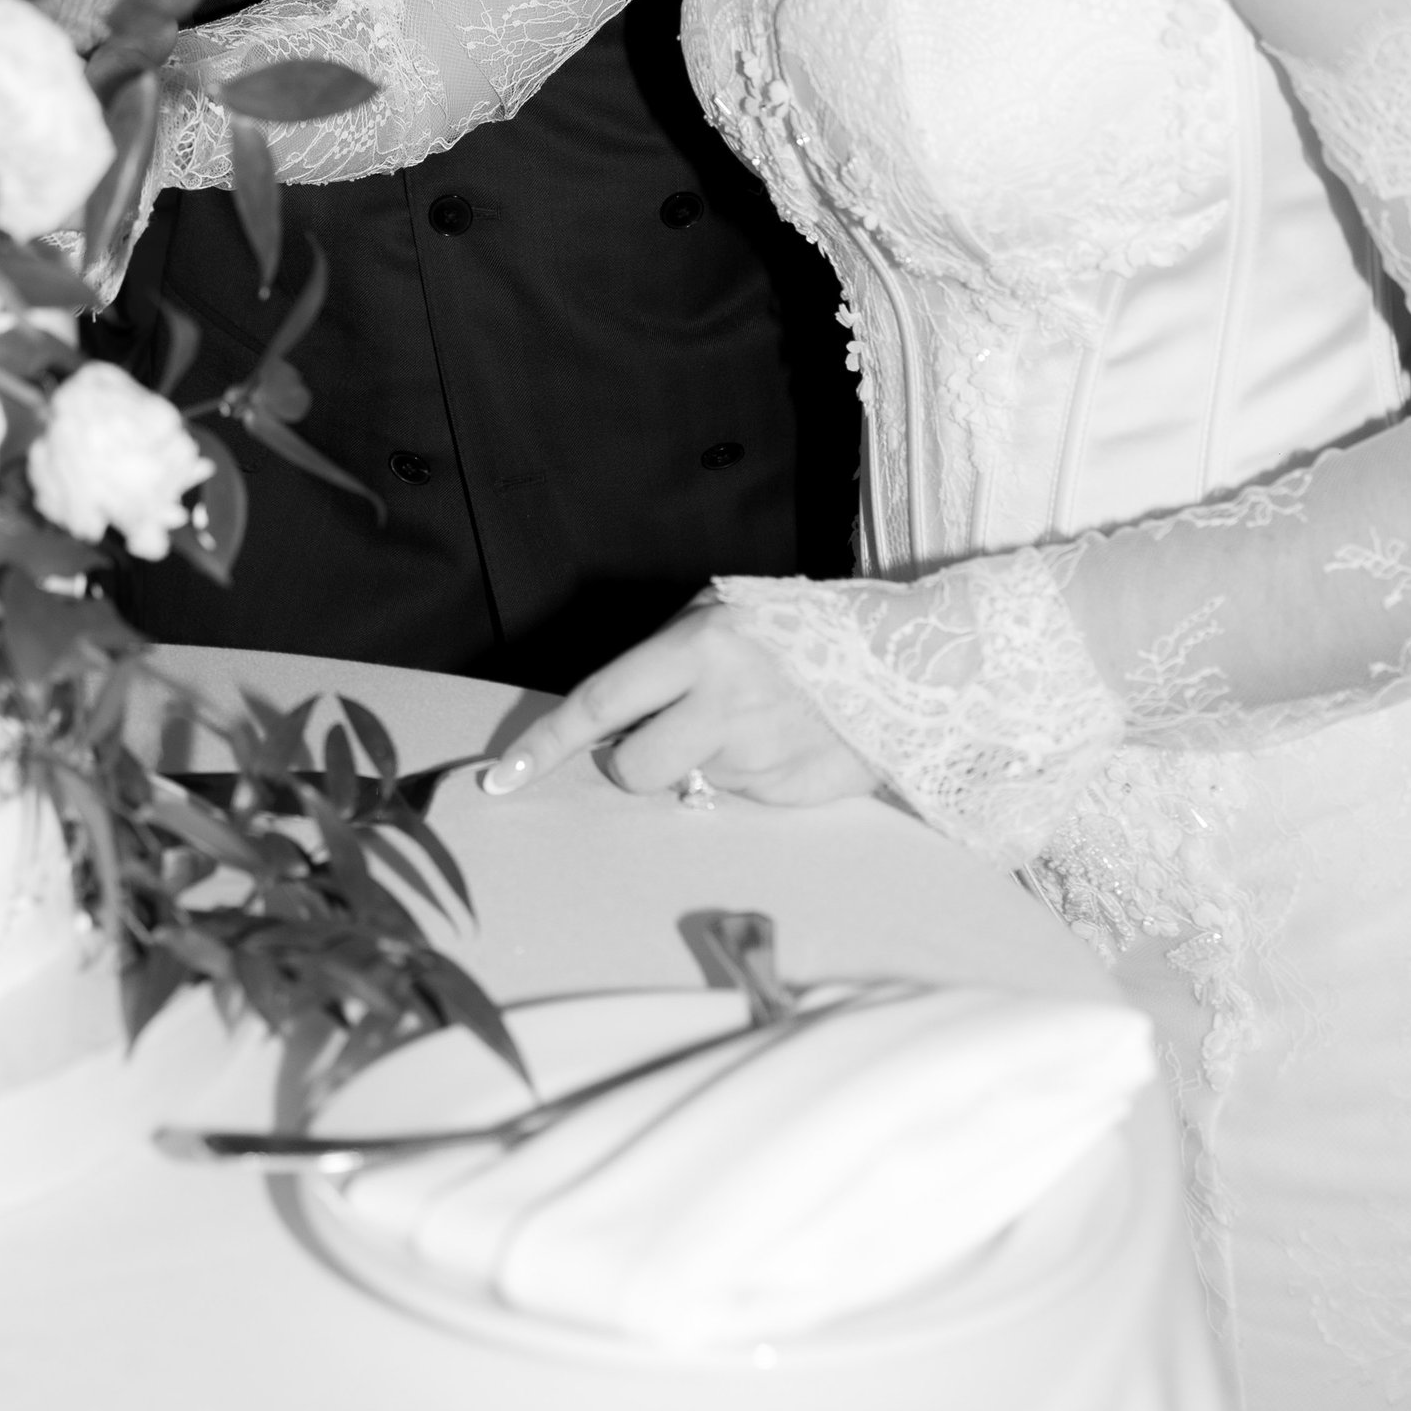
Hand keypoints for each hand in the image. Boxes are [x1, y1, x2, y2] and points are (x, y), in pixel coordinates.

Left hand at [480, 600, 885, 807]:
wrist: (907, 664)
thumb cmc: (798, 629)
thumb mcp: (723, 614)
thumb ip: (665, 661)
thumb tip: (611, 720)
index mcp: (700, 647)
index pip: (600, 703)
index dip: (546, 744)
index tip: (503, 777)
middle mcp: (723, 705)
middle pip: (632, 769)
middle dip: (631, 761)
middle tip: (663, 730)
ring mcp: (756, 757)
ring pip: (686, 783)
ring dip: (699, 759)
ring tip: (747, 720)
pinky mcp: (785, 795)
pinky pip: (735, 796)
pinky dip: (743, 773)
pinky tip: (780, 739)